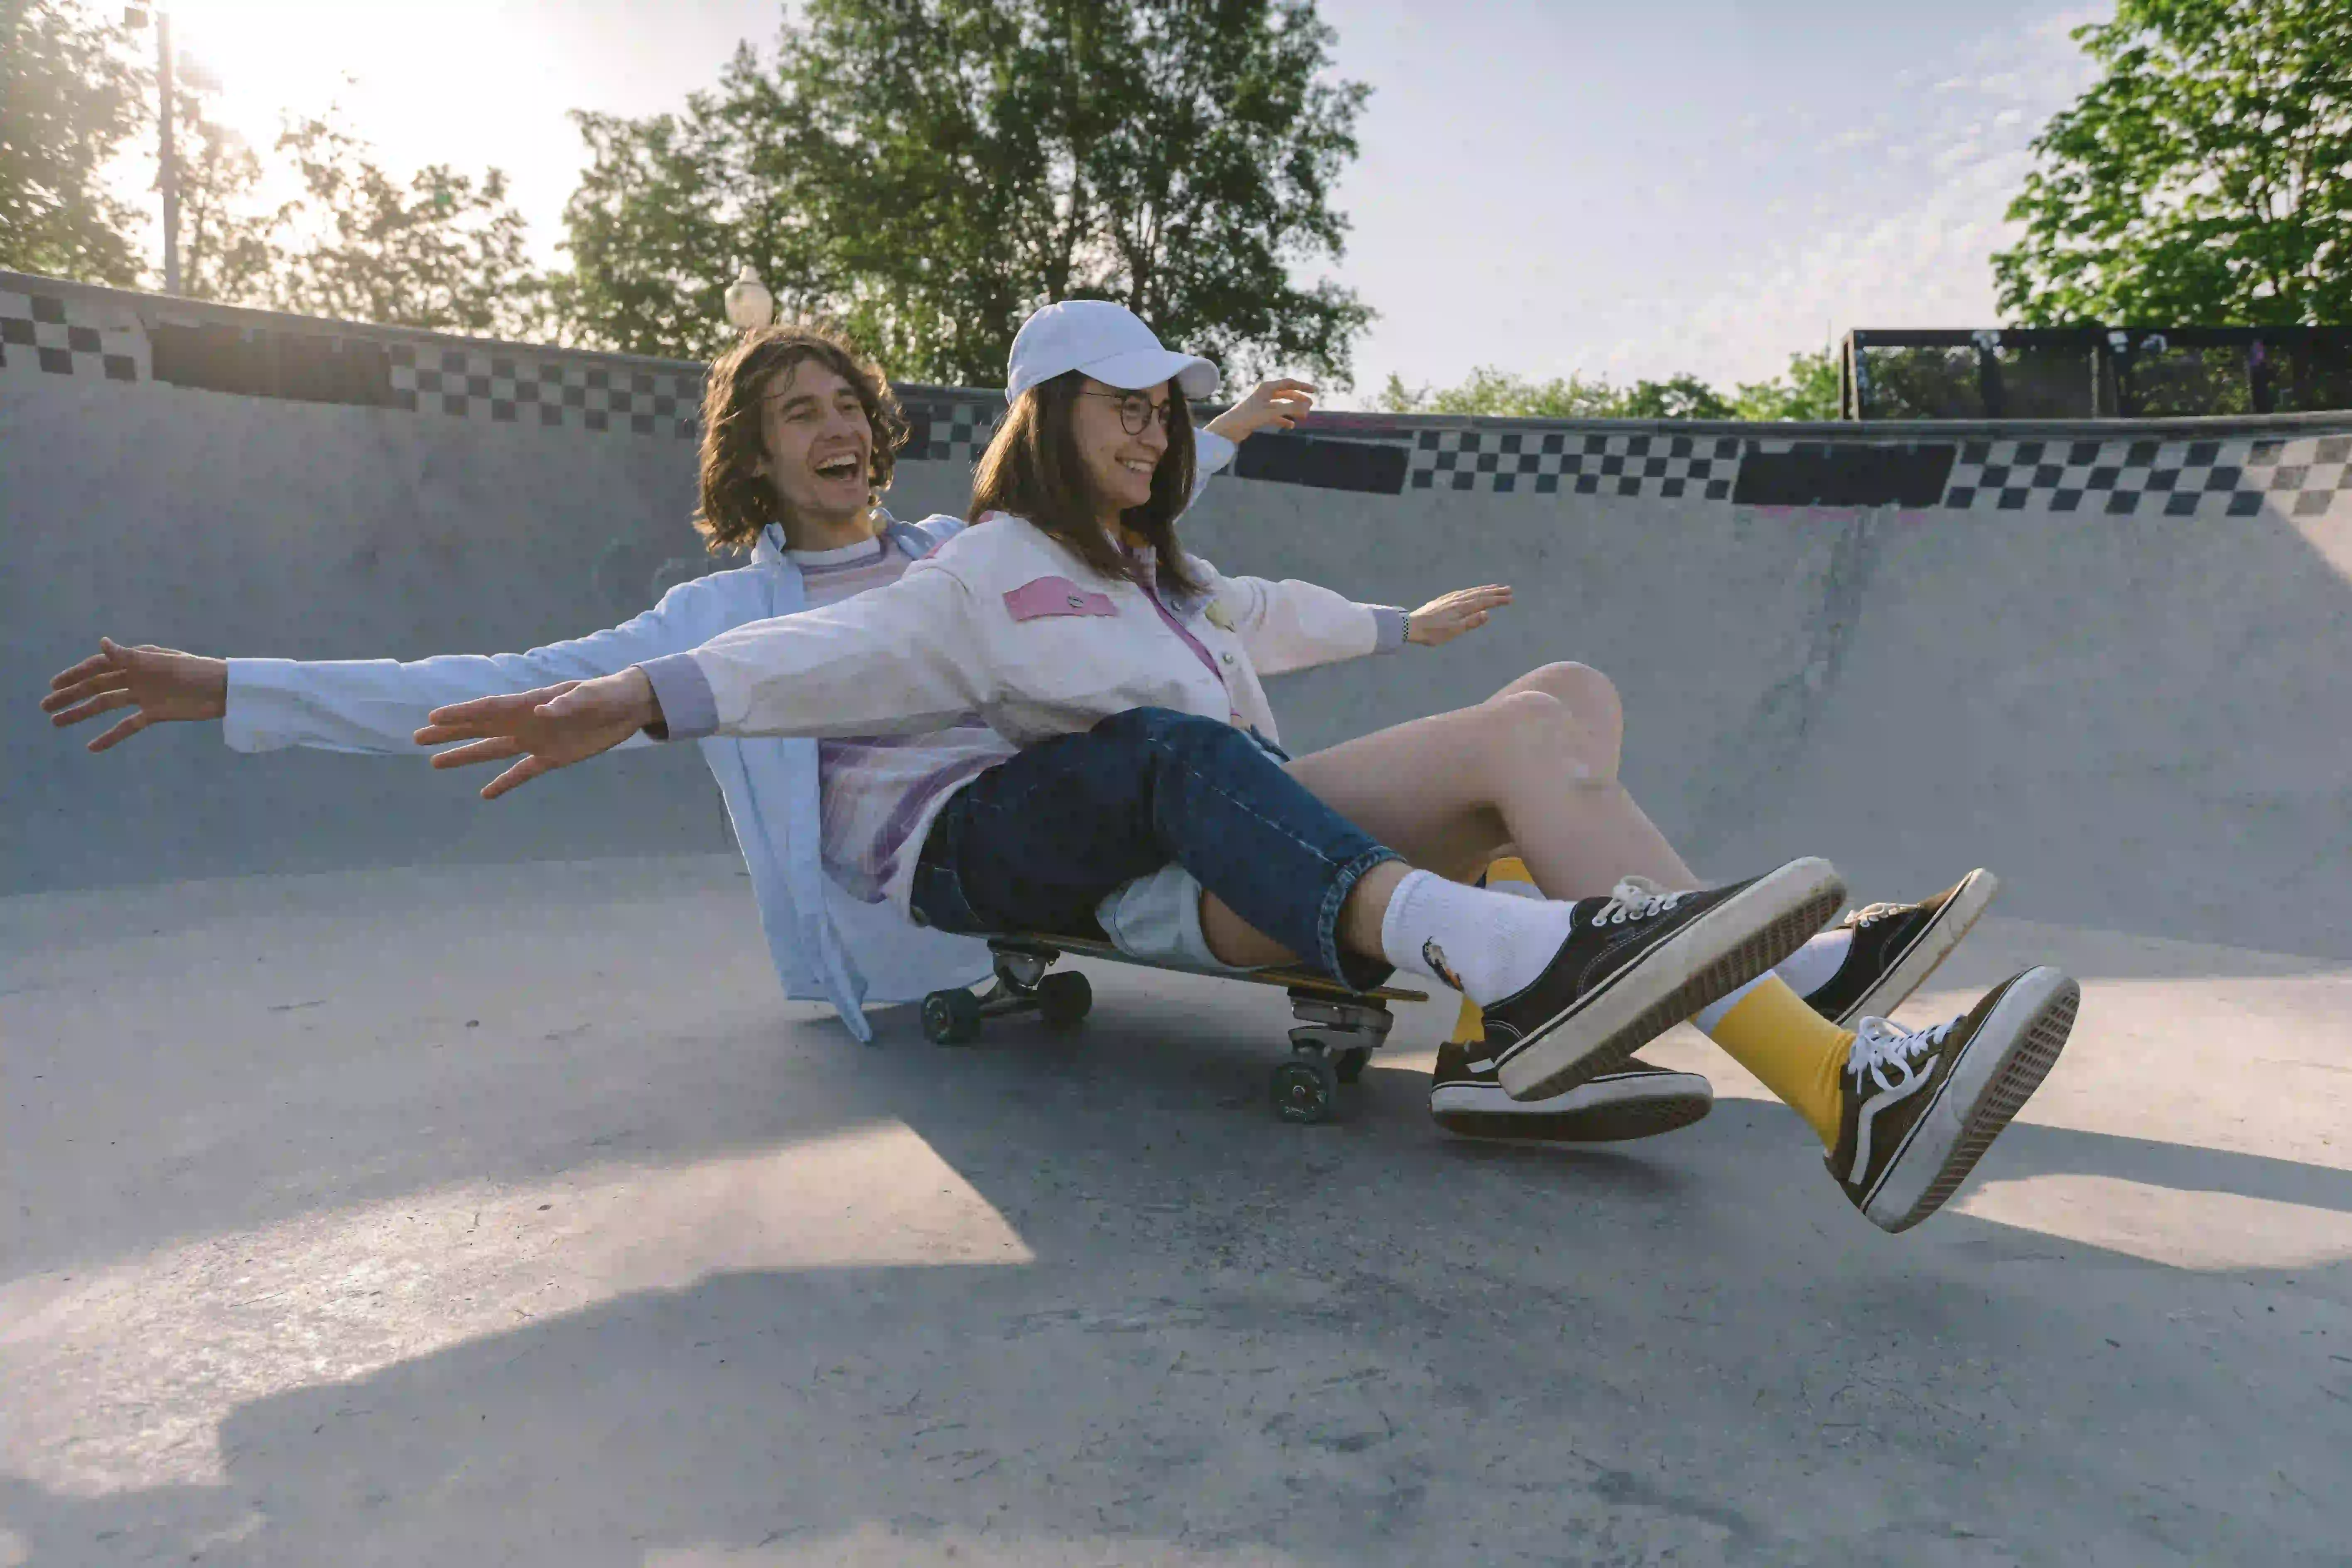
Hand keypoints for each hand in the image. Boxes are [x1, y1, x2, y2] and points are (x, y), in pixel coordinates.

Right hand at [43, 637, 228, 751]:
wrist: (227, 691)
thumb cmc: (197, 671)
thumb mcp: (162, 663)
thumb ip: (130, 656)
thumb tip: (102, 642)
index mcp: (137, 661)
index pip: (99, 666)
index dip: (76, 674)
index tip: (54, 684)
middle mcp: (137, 677)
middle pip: (97, 686)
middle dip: (71, 695)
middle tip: (45, 705)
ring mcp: (145, 696)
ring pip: (106, 705)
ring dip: (82, 713)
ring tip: (57, 722)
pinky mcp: (155, 713)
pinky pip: (127, 726)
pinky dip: (110, 736)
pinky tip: (91, 746)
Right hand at [413, 668, 660, 799]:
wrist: (629, 707)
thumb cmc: (608, 693)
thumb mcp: (591, 695)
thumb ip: (567, 702)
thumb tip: (541, 710)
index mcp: (531, 703)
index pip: (489, 708)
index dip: (462, 713)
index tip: (433, 717)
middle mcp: (527, 722)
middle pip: (481, 728)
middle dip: (450, 733)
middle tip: (418, 738)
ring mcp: (537, 741)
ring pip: (493, 750)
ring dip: (466, 757)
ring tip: (436, 763)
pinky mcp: (553, 758)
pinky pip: (522, 773)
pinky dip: (504, 783)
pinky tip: (485, 794)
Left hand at [1204, 377, 1317, 442]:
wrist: (1230, 429)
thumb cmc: (1249, 417)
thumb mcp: (1272, 412)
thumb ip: (1291, 408)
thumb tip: (1308, 407)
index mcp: (1266, 387)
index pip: (1289, 383)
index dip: (1303, 386)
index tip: (1315, 391)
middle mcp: (1264, 394)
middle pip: (1286, 393)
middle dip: (1299, 399)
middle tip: (1310, 405)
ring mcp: (1262, 405)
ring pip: (1282, 405)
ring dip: (1293, 410)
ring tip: (1304, 416)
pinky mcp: (1259, 415)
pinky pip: (1275, 416)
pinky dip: (1284, 420)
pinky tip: (1291, 426)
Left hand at [1405, 584, 1511, 646]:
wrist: (1411, 625)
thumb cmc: (1433, 632)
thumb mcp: (1454, 631)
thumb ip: (1471, 622)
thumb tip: (1487, 614)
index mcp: (1462, 608)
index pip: (1484, 602)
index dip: (1498, 600)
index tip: (1510, 598)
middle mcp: (1458, 599)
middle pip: (1480, 594)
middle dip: (1495, 592)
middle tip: (1509, 589)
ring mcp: (1450, 598)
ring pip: (1472, 591)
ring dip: (1485, 589)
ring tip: (1496, 587)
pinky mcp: (1444, 599)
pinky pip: (1463, 591)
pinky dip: (1472, 590)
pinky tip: (1473, 590)